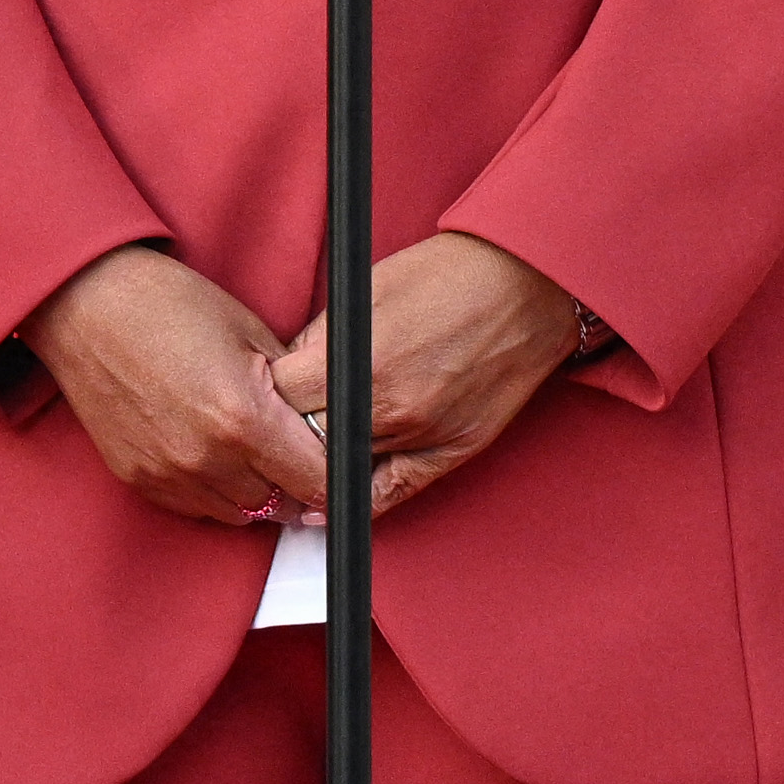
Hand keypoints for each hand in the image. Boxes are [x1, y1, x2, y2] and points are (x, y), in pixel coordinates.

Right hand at [19, 244, 332, 529]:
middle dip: (297, 481)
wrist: (85, 303)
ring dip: (255, 490)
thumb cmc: (167, 304)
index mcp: (244, 419)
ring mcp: (170, 475)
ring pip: (241, 514)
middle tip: (292, 447)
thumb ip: (292, 390)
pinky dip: (213, 488)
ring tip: (247, 445)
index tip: (340, 462)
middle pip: (283, 505)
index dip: (337, 472)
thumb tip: (323, 426)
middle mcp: (208, 459)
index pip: (319, 481)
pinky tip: (208, 449)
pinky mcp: (140, 480)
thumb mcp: (250, 332)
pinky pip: (197, 507)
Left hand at [271, 230, 590, 521]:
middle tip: (278, 421)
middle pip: (305, 439)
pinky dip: (356, 503)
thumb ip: (318, 339)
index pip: (279, 399)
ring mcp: (420, 436)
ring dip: (317, 459)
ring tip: (300, 450)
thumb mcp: (362, 293)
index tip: (263, 390)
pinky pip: (392, 494)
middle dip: (285, 429)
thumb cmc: (443, 277)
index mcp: (356, 361)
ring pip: (341, 468)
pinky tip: (327, 506)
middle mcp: (385, 407)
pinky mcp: (450, 453)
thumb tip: (285, 373)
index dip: (265, 393)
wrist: (520, 286)